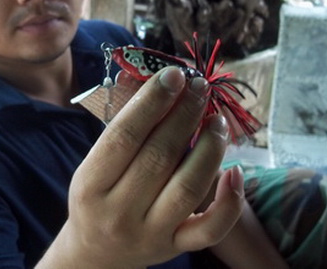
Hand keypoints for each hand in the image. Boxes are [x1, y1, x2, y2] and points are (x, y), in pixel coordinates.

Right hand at [38, 67, 244, 268]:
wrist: (97, 251)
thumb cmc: (96, 197)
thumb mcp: (94, 163)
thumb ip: (123, 128)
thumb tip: (157, 83)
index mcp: (90, 184)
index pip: (124, 136)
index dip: (152, 102)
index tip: (173, 75)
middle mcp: (118, 212)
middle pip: (159, 156)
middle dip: (184, 114)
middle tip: (199, 87)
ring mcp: (150, 233)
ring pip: (189, 187)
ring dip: (209, 147)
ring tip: (217, 119)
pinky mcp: (175, 248)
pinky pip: (210, 229)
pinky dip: (228, 200)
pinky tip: (236, 171)